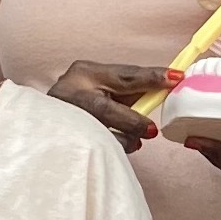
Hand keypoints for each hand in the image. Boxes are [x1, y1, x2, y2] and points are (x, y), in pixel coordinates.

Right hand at [48, 57, 169, 148]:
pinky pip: (93, 145)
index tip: (176, 77)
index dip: (150, 77)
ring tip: (136, 141)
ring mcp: (63, 115)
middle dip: (133, 121)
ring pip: (99, 132)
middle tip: (151, 130)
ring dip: (124, 139)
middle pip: (105, 108)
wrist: (44, 123)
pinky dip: (111, 147)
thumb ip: (126, 93)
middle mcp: (70, 90)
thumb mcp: (103, 89)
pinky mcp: (63, 138)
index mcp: (85, 72)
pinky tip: (116, 146)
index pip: (122, 75)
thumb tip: (159, 93)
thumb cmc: (81, 104)